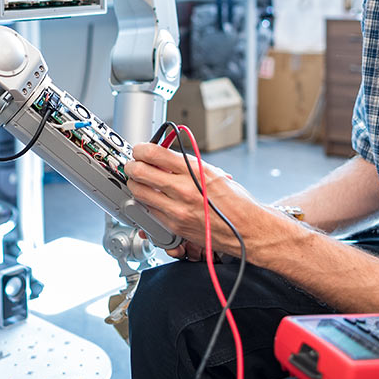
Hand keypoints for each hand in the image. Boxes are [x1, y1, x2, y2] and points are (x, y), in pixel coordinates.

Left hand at [127, 142, 265, 258]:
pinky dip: (146, 203)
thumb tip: (164, 158)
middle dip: (132, 166)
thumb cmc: (235, 201)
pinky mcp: (174, 226)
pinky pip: (149, 211)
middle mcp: (184, 189)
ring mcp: (177, 210)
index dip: (141, 149)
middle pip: (141, 172)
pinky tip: (151, 199)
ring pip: (139, 193)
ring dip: (135, 184)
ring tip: (139, 181)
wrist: (246, 229)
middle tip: (134, 165)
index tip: (139, 150)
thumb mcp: (213, 173)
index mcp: (195, 171)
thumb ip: (187, 165)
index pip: (155, 154)